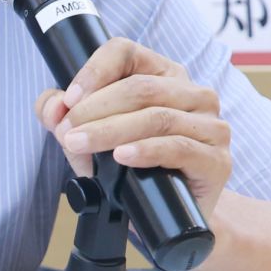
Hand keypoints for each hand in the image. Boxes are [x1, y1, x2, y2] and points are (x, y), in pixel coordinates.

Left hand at [33, 38, 232, 216]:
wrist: (170, 219)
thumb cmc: (133, 170)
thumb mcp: (91, 137)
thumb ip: (65, 116)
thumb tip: (53, 107)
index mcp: (163, 74)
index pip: (126, 52)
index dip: (95, 71)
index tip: (69, 99)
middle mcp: (193, 93)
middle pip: (139, 87)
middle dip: (95, 110)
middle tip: (67, 132)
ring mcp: (211, 125)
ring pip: (156, 116)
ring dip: (111, 130)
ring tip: (80, 145)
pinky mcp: (217, 160)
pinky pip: (178, 146)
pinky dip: (145, 150)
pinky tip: (122, 156)